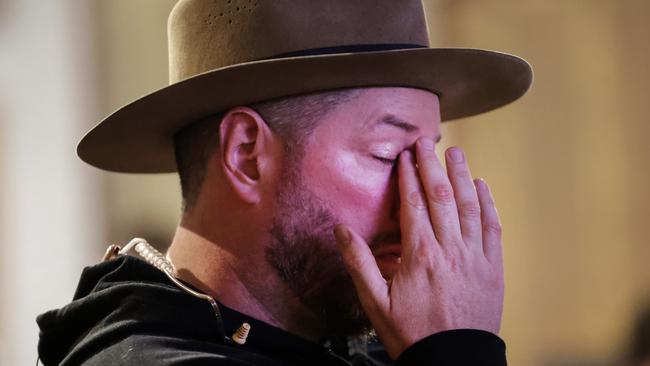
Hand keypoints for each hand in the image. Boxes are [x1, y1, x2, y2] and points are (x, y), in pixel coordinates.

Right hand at [334, 138, 503, 359]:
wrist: (453, 360)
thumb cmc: (412, 333)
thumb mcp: (375, 302)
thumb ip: (359, 263)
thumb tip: (341, 230)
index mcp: (419, 254)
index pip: (413, 203)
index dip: (407, 175)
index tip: (405, 156)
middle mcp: (449, 248)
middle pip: (440, 196)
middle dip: (432, 165)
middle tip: (426, 142)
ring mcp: (475, 256)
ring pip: (469, 206)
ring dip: (462, 176)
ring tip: (456, 153)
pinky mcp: (493, 268)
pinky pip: (493, 228)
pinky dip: (488, 204)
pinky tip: (483, 186)